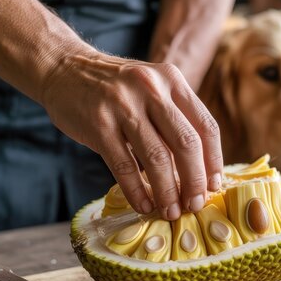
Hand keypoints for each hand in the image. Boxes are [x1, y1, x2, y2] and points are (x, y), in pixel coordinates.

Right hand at [40, 52, 222, 219]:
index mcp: (172, 80)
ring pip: (157, 158)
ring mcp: (123, 105)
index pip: (206, 126)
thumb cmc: (116, 89)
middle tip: (194, 205)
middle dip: (195, 181)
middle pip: (186, 143)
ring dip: (167, 192)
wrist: (65, 68)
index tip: (214, 187)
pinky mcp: (98, 124)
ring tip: (171, 212)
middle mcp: (151, 89)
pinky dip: (137, 191)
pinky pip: (124, 165)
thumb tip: (200, 169)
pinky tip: (144, 205)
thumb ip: (176, 118)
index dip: (214, 161)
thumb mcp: (153, 88)